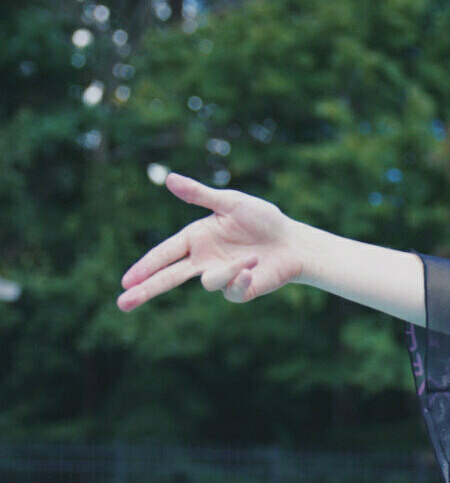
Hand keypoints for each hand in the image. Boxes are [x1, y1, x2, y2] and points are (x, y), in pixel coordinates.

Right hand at [117, 173, 306, 310]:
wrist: (294, 241)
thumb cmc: (264, 219)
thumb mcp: (231, 202)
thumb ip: (200, 195)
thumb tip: (168, 178)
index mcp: (196, 238)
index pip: (164, 254)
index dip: (145, 267)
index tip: (126, 280)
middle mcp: (204, 259)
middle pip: (168, 278)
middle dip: (146, 291)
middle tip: (123, 304)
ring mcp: (221, 276)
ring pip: (208, 282)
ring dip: (227, 271)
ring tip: (252, 257)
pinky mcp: (239, 289)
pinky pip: (230, 291)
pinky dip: (239, 279)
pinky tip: (253, 268)